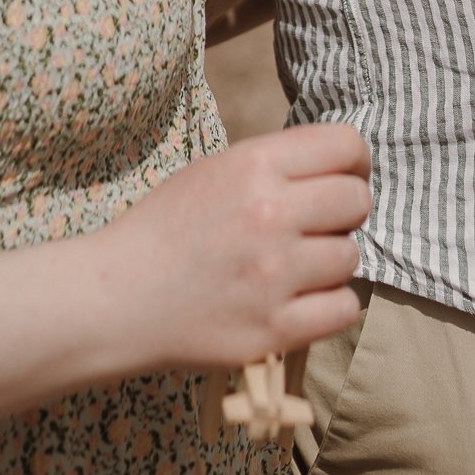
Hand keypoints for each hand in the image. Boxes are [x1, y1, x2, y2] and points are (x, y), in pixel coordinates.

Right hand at [101, 125, 370, 370]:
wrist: (116, 296)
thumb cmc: (166, 228)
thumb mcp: (216, 170)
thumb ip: (276, 165)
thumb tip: (338, 169)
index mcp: (254, 165)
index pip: (346, 145)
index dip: (355, 161)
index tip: (347, 175)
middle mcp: (270, 214)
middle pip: (357, 201)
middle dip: (345, 211)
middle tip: (319, 225)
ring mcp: (274, 275)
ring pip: (351, 257)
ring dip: (332, 261)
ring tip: (297, 265)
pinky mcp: (274, 329)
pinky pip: (344, 309)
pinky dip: (330, 304)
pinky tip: (301, 299)